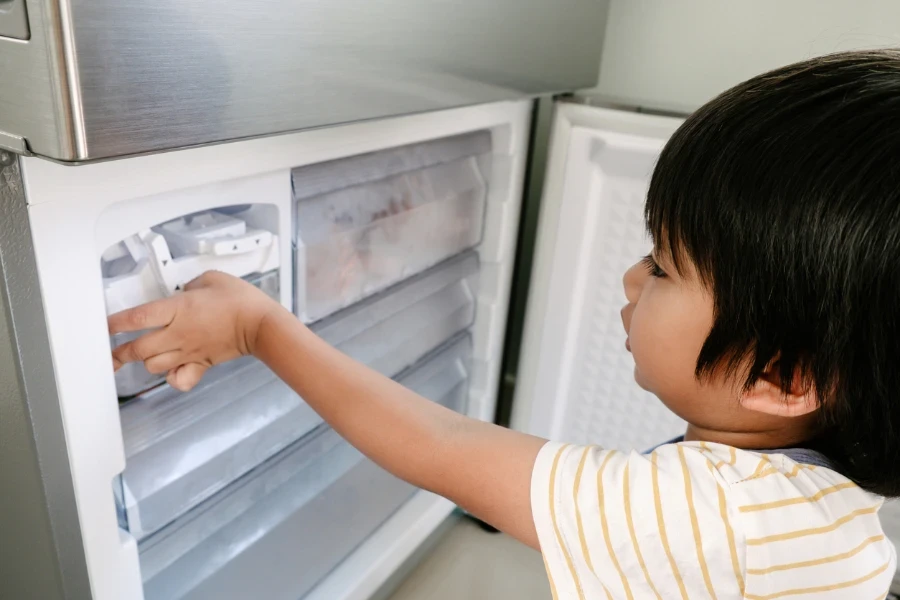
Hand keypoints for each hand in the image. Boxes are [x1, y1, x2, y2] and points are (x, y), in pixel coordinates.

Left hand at [108, 271, 282, 391]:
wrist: (261, 324)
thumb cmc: (241, 300)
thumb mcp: (211, 279)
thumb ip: (190, 285)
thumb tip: (183, 292)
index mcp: (178, 309)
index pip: (136, 319)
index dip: (113, 324)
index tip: (103, 327)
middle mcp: (179, 333)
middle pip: (137, 349)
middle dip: (119, 352)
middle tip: (109, 352)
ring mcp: (189, 351)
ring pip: (152, 366)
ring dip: (144, 361)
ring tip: (141, 355)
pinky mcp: (201, 364)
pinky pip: (178, 380)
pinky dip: (171, 379)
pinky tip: (171, 372)